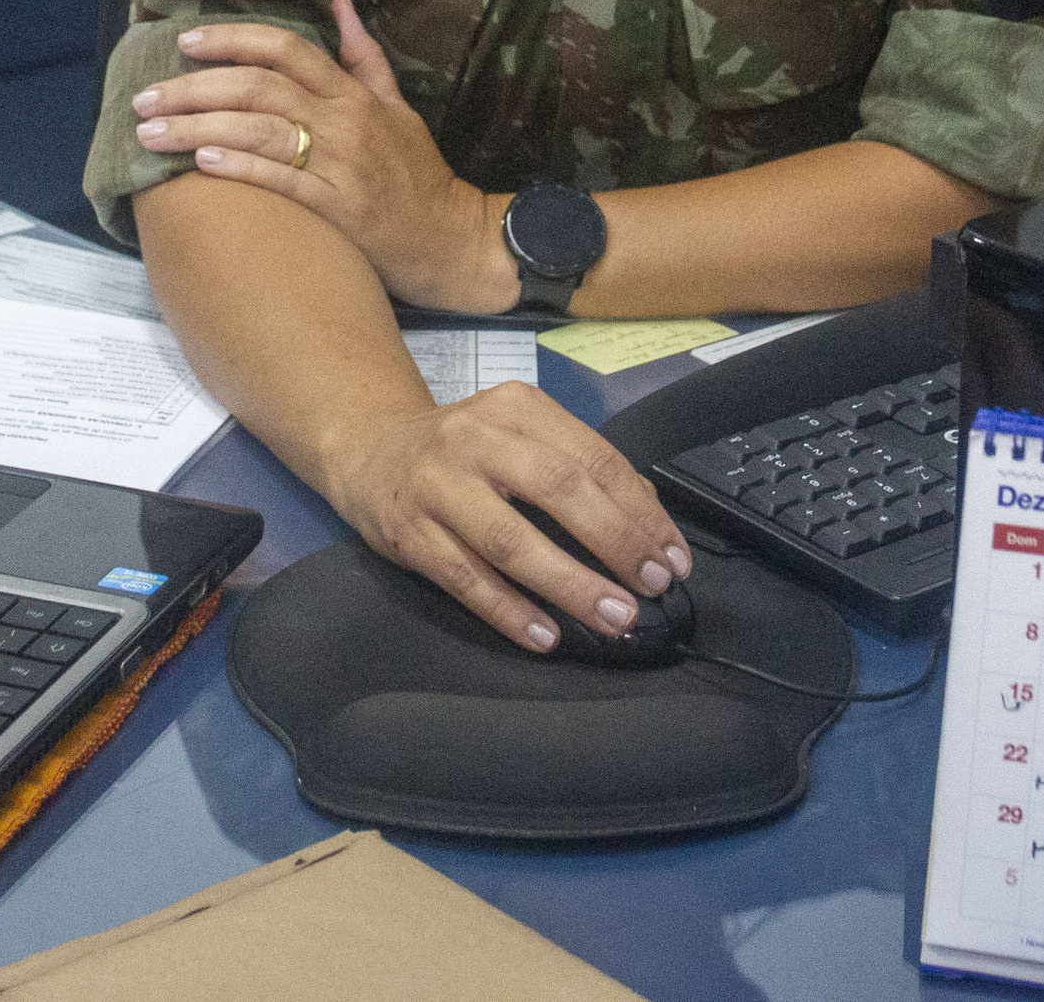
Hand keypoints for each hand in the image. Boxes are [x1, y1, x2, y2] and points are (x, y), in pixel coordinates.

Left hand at [133, 0, 511, 311]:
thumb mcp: (397, 106)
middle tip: (145, 97)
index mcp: (353, 95)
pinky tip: (200, 165)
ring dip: (198, 129)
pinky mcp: (338, 210)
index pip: (288, 50)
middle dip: (195, 88)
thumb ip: (363, 57)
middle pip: (259, 88)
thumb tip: (339, 4)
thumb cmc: (419, 174)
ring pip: (260, 131)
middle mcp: (344, 122)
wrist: (451, 240)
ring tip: (150, 134)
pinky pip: (282, 181)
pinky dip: (240, 169)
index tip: (186, 42)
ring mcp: (341, 165)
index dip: (234, 39)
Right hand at [325, 382, 691, 654]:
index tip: (673, 558)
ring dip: (569, 584)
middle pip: (558, 490)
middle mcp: (476, 438)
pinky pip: (465, 579)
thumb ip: (578, 467)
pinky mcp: (408, 533)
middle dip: (615, 542)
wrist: (370, 453)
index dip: (640, 512)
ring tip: (613, 618)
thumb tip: (647, 521)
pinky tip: (546, 635)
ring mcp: (437, 485)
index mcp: (517, 408)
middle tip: (651, 587)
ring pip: (511, 541)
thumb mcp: (520, 437)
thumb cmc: (464, 452)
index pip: (593, 458)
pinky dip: (509, 610)